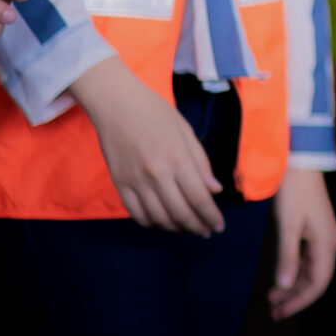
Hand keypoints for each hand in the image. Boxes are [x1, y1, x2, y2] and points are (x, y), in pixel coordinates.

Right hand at [70, 59, 226, 235]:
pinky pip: (136, 213)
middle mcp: (157, 174)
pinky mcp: (119, 184)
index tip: (218, 226)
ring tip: (187, 227)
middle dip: (196, 226)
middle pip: (180, 212)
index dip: (210, 216)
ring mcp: (136, 181)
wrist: (117, 105)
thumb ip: (201, 164)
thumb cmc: (156, 113)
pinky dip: (151, 222)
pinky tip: (162, 221)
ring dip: (175, 227)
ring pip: (158, 217)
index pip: (199, 198)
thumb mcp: (186, 132)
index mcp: (178, 159)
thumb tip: (214, 191)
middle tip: (205, 231)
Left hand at [268, 167, 335, 319]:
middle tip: (272, 312)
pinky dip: (293, 271)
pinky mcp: (315, 232)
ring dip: (292, 286)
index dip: (300, 301)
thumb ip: (287, 257)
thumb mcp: (288, 226)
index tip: (280, 313)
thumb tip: (283, 286)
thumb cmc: (294, 194)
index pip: (318, 283)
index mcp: (326, 245)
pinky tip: (279, 278)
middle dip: (294, 297)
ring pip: (310, 271)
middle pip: (315, 279)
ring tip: (271, 300)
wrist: (301, 165)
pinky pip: (306, 260)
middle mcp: (329, 244)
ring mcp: (323, 238)